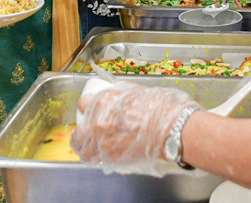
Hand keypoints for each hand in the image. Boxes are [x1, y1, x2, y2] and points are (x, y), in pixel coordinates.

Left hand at [71, 81, 199, 174]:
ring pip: (81, 148)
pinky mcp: (111, 158)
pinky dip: (95, 158)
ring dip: (84, 147)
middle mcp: (98, 122)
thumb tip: (116, 90)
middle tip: (89, 131)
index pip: (83, 103)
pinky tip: (99, 156)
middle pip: (78, 129)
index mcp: (103, 101)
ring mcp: (103, 142)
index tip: (93, 111)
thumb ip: (121, 92)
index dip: (88, 107)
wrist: (171, 129)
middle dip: (82, 130)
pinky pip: (94, 160)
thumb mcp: (137, 90)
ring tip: (90, 147)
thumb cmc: (159, 109)